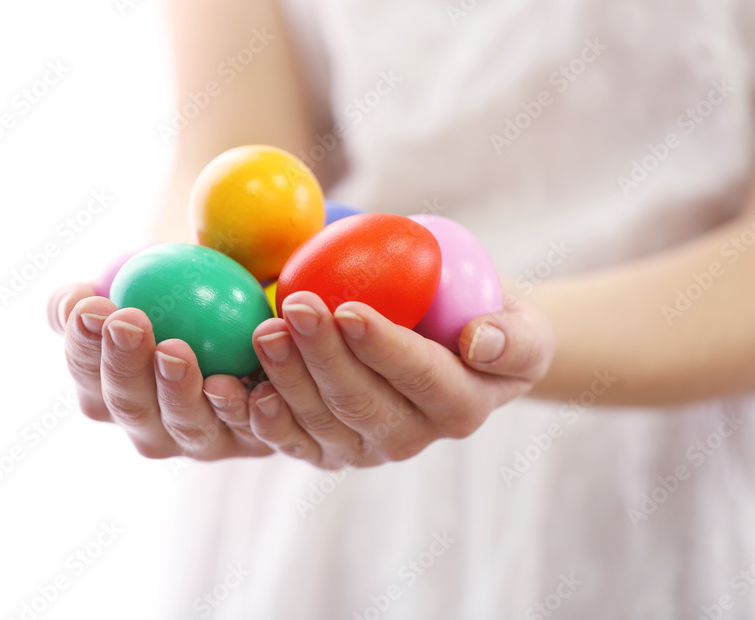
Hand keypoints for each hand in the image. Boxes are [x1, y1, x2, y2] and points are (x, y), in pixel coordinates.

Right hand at [47, 283, 272, 460]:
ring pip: (188, 425)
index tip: (92, 307)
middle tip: (130, 323)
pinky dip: (248, 406)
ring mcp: (201, 439)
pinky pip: (253, 428)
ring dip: (179, 391)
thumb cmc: (177, 292)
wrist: (244, 305)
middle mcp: (150, 427)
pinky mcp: (254, 440)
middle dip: (125, 369)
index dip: (83, 347)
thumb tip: (69, 303)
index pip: (88, 376)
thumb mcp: (133, 282)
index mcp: (108, 394)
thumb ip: (93, 295)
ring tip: (176, 350)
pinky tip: (249, 380)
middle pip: (132, 409)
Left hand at [237, 291, 554, 468]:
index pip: (422, 377)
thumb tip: (479, 341)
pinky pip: (288, 437)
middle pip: (361, 404)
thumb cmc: (484, 316)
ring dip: (287, 380)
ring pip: (319, 423)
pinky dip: (258, 415)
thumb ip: (513, 336)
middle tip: (293, 307)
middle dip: (323, 358)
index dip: (384, 348)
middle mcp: (411, 437)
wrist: (450, 344)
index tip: (349, 308)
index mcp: (460, 406)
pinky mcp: (324, 446)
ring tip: (264, 332)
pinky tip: (233, 387)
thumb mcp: (521, 323)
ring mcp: (363, 448)